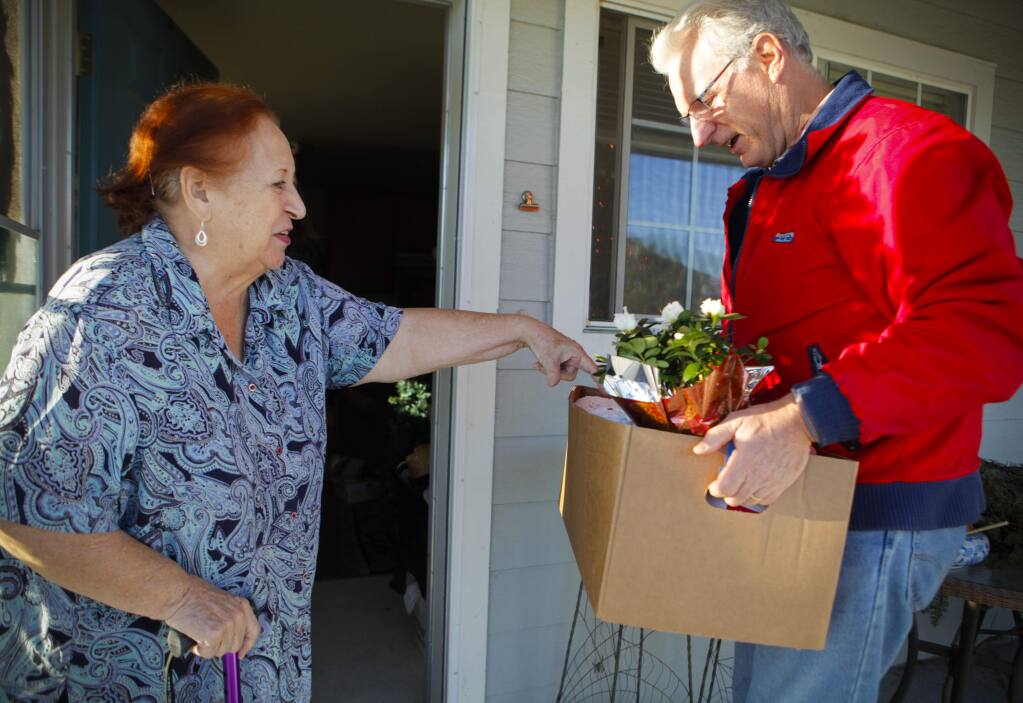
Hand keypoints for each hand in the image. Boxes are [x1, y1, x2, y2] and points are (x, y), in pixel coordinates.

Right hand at [164, 576, 259, 658]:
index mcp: (242, 605)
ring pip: (222, 651)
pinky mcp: (214, 634)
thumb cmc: (194, 596)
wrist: (178, 593)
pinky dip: (200, 651)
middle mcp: (238, 615)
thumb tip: (230, 640)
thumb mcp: (222, 601)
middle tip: (207, 639)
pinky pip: (209, 653)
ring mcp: (227, 625)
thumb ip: (230, 617)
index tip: (240, 654)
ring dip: (209, 648)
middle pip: (235, 645)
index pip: (253, 631)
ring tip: (199, 635)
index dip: (247, 645)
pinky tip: (194, 640)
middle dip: (221, 646)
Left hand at [522, 319, 597, 385]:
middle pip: (571, 374)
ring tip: (542, 362)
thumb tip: (553, 383)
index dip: (599, 379)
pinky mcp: (559, 360)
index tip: (604, 390)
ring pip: (562, 374)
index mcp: (577, 352)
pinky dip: (546, 369)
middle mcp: (573, 355)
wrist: (531, 332)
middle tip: (547, 365)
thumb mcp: (549, 358)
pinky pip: (556, 371)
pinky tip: (539, 363)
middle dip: (557, 373)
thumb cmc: (543, 338)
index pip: (592, 369)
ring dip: (550, 370)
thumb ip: (553, 374)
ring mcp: (566, 358)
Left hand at [693, 394, 813, 505]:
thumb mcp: (736, 421)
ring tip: (740, 482)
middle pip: (736, 498)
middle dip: (726, 492)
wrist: (796, 422)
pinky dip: (757, 496)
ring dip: (741, 495)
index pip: (725, 488)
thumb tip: (698, 450)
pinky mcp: (784, 483)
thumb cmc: (764, 420)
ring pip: (750, 501)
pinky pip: (767, 500)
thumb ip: (715, 436)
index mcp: (745, 459)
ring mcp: (773, 481)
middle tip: (726, 481)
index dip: (715, 489)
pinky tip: (755, 484)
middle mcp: (759, 474)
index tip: (714, 483)